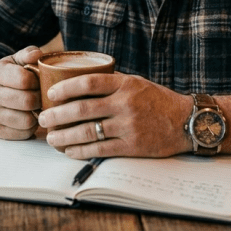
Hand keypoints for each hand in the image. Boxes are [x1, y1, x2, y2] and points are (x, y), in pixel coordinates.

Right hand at [0, 46, 44, 139]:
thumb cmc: (10, 74)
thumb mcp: (17, 60)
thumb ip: (29, 54)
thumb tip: (37, 55)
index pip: (24, 79)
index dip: (38, 81)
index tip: (39, 82)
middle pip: (27, 101)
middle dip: (40, 99)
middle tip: (42, 96)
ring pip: (26, 120)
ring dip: (36, 115)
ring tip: (36, 107)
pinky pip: (23, 134)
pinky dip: (31, 127)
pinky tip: (29, 117)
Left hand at [36, 73, 192, 158]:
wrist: (187, 122)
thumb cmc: (158, 101)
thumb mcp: (137, 82)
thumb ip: (112, 82)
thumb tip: (81, 80)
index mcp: (126, 84)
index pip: (89, 82)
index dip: (66, 87)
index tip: (51, 93)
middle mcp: (125, 103)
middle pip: (82, 108)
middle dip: (57, 114)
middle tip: (43, 117)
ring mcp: (128, 125)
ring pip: (87, 131)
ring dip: (64, 135)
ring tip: (51, 137)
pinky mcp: (132, 146)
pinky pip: (99, 149)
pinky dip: (80, 150)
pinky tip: (68, 150)